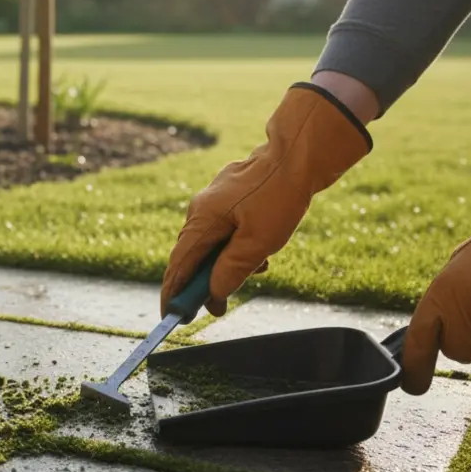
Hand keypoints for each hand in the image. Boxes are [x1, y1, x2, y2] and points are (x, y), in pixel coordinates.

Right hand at [160, 83, 371, 316]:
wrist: (298, 154)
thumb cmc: (279, 196)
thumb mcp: (258, 243)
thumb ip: (230, 271)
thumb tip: (213, 294)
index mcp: (201, 220)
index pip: (178, 266)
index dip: (173, 294)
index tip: (172, 317)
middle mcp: (201, 209)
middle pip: (194, 256)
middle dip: (206, 283)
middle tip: (219, 306)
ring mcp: (215, 201)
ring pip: (213, 243)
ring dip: (229, 263)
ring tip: (260, 267)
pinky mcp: (231, 196)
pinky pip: (226, 229)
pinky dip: (238, 245)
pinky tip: (263, 248)